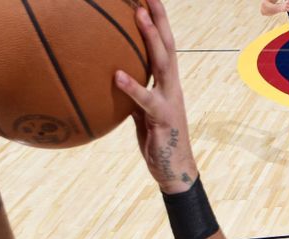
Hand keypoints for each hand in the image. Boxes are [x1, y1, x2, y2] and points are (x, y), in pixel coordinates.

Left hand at [115, 0, 197, 193]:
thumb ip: (134, 95)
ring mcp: (170, 101)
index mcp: (167, 85)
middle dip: (158, 18)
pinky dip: (132, 87)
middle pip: (167, 46)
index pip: (163, 47)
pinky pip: (146, 100)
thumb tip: (114, 78)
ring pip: (163, 64)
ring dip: (151, 39)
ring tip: (139, 16)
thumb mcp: (142, 114)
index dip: (156, 22)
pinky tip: (117, 75)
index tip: (146, 0)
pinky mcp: (163, 118)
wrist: (175, 171)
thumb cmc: (157, 142)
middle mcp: (172, 88)